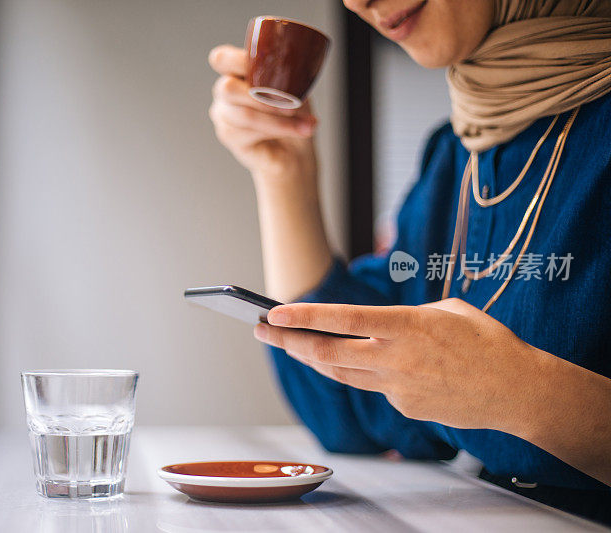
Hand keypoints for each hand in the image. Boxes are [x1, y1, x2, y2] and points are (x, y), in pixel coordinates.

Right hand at [208, 45, 318, 181]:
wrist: (296, 150)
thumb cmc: (295, 116)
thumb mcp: (298, 89)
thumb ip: (289, 78)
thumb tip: (292, 78)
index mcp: (237, 72)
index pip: (222, 60)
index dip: (239, 61)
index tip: (269, 69)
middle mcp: (225, 93)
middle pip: (227, 88)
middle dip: (262, 97)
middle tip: (291, 105)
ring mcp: (223, 116)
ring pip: (244, 114)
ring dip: (278, 120)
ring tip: (304, 124)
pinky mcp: (229, 138)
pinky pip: (249, 132)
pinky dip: (277, 130)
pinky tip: (296, 131)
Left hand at [254, 298, 546, 432]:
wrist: (518, 390)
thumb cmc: (486, 341)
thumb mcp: (447, 310)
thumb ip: (404, 317)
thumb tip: (373, 325)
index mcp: (409, 326)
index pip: (344, 320)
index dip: (305, 317)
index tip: (273, 313)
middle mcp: (398, 359)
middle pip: (329, 353)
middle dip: (289, 342)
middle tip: (262, 330)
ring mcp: (399, 388)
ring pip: (342, 374)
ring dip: (312, 358)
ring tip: (290, 345)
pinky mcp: (405, 408)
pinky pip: (374, 387)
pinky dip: (363, 373)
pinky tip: (367, 363)